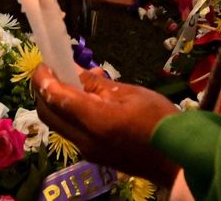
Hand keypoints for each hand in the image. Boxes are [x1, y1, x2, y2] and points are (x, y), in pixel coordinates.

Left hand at [34, 65, 180, 186]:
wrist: (178, 159)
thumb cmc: (159, 120)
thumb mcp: (130, 93)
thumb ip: (96, 83)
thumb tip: (72, 68)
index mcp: (96, 121)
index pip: (54, 97)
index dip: (42, 78)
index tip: (44, 61)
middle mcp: (84, 140)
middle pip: (47, 113)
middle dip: (42, 90)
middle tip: (52, 69)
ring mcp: (87, 151)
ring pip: (56, 123)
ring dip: (54, 102)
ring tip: (69, 81)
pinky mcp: (92, 155)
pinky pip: (69, 131)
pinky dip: (67, 113)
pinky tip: (82, 100)